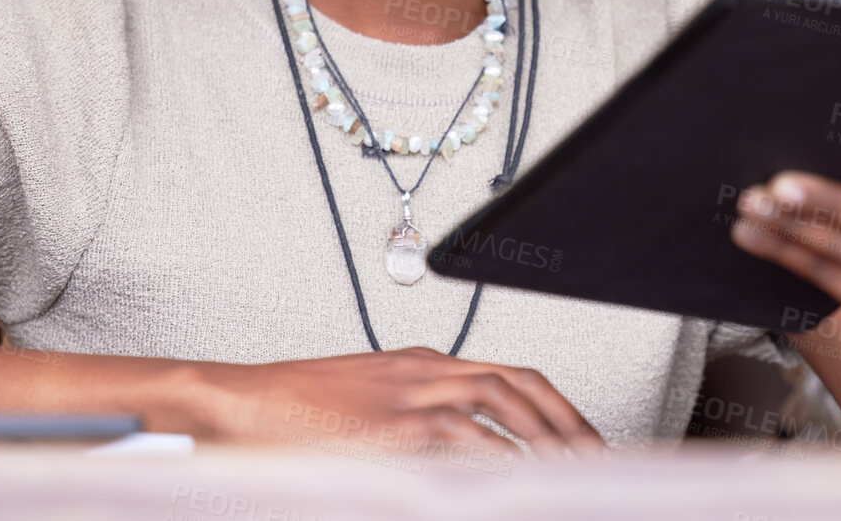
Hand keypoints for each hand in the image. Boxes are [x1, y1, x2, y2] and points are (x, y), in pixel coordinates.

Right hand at [191, 346, 607, 464]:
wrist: (241, 403)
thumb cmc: (292, 412)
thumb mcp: (364, 410)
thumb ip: (412, 428)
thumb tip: (456, 461)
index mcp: (422, 365)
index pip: (509, 376)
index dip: (553, 407)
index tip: (578, 440)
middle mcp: (424, 369)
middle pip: (520, 380)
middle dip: (567, 418)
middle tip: (599, 456)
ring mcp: (409, 391)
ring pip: (502, 397)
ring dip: (546, 433)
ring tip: (575, 467)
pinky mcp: (391, 422)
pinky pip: (460, 432)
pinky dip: (497, 453)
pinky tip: (516, 476)